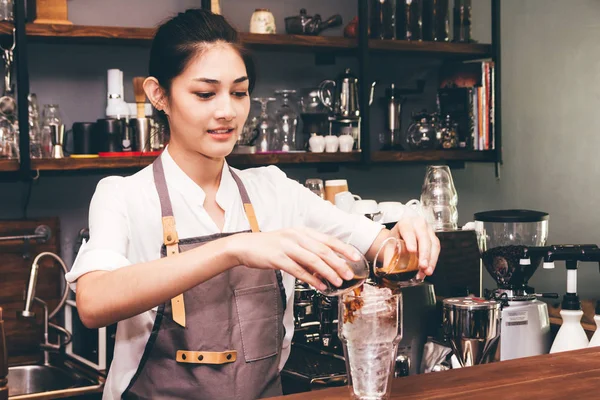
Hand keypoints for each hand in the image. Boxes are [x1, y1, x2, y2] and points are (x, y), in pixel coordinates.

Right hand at [227, 227, 361, 290]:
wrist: (246, 246)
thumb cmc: (270, 245)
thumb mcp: (292, 242)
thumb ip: (309, 252)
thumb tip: (327, 267)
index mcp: (302, 231)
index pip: (328, 239)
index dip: (343, 248)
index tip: (356, 257)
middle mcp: (296, 236)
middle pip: (323, 251)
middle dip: (338, 264)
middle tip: (349, 274)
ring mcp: (287, 246)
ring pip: (313, 260)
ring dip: (327, 272)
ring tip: (337, 282)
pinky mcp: (278, 258)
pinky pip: (298, 270)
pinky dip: (310, 279)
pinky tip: (319, 286)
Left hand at [391, 211, 439, 278]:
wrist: (399, 237)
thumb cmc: (394, 239)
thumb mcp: (389, 245)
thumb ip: (389, 256)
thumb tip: (388, 268)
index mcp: (405, 223)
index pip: (408, 230)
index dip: (410, 240)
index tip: (412, 251)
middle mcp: (419, 224)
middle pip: (424, 238)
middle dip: (424, 253)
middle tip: (422, 266)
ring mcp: (428, 230)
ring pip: (433, 244)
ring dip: (431, 260)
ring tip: (426, 271)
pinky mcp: (434, 238)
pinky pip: (436, 250)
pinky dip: (433, 261)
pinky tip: (428, 270)